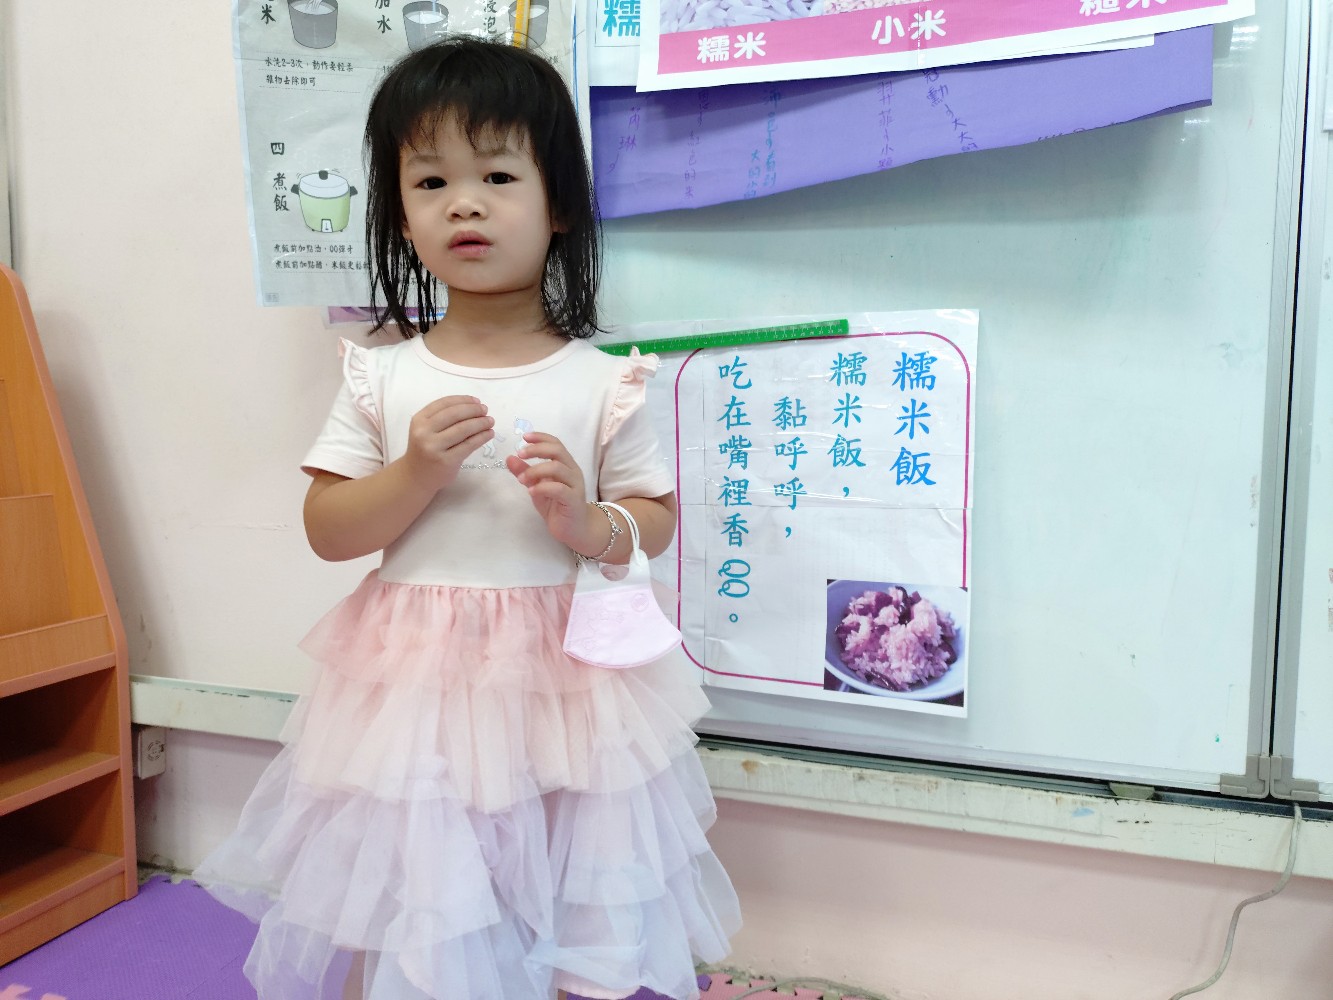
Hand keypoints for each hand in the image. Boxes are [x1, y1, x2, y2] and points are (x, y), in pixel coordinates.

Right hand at [402, 395, 493, 493]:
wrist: (416, 477)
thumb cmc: (425, 450)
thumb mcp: (426, 430)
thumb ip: (442, 418)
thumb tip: (474, 406)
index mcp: (419, 420)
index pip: (444, 404)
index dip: (463, 400)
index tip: (476, 401)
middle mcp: (424, 432)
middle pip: (455, 414)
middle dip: (474, 410)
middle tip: (485, 410)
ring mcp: (434, 447)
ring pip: (463, 429)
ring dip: (481, 423)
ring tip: (490, 421)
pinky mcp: (446, 461)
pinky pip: (469, 445)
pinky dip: (482, 437)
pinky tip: (489, 433)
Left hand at [505, 431, 595, 550]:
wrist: (574, 529)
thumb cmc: (557, 505)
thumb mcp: (537, 486)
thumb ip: (525, 472)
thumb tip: (509, 458)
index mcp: (566, 465)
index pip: (556, 444)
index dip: (541, 438)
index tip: (524, 437)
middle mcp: (572, 471)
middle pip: (557, 451)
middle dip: (537, 450)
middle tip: (520, 454)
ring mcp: (575, 485)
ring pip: (557, 468)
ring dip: (536, 470)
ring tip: (521, 478)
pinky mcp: (574, 500)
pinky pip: (559, 489)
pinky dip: (543, 487)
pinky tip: (531, 491)